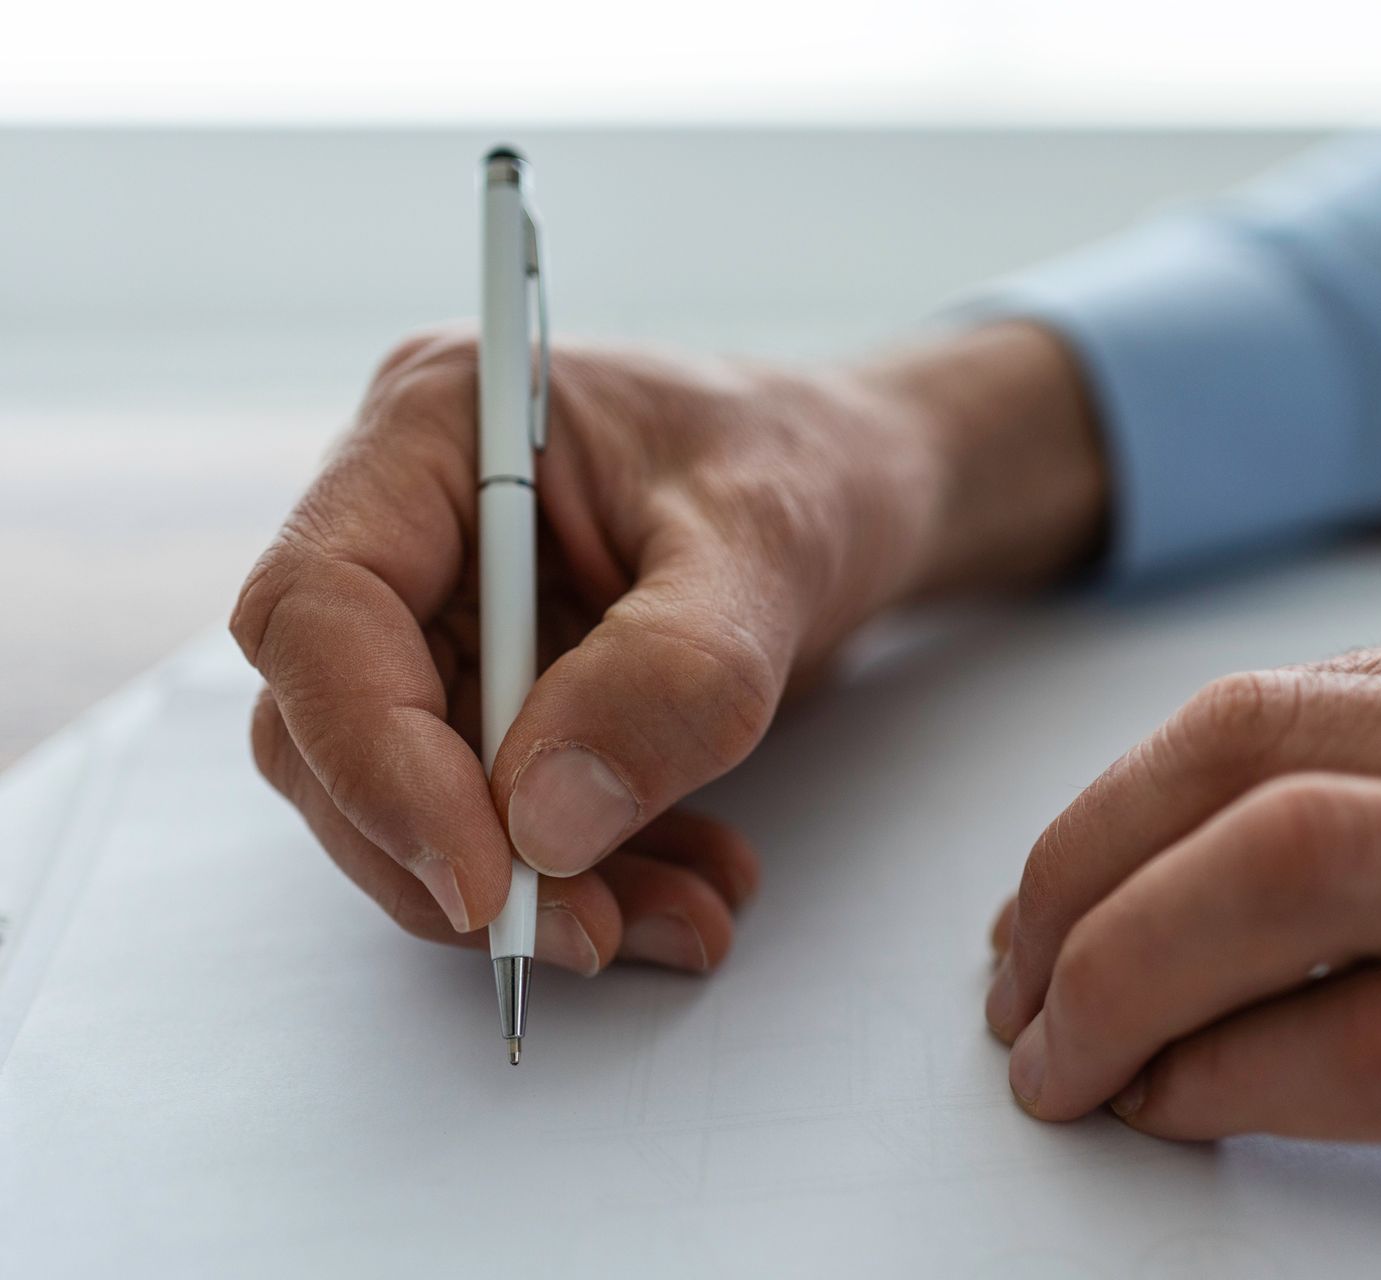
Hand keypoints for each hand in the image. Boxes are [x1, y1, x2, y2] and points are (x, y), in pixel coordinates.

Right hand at [233, 324, 1103, 973]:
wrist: (861, 490)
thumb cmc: (810, 464)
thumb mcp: (770, 545)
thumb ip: (673, 672)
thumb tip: (542, 823)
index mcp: (436, 429)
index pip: (317, 608)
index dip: (372, 755)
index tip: (484, 873)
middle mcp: (410, 527)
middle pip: (332, 729)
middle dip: (455, 856)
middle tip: (588, 930)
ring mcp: (443, 619)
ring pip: (415, 802)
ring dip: (537, 893)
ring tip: (683, 916)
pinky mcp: (494, 697)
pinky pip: (498, 822)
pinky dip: (588, 881)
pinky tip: (686, 888)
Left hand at [986, 590, 1380, 1277]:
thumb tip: (1287, 826)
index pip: (1277, 703)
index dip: (1126, 801)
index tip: (1061, 884)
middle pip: (1244, 761)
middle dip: (1079, 864)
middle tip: (1016, 968)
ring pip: (1286, 870)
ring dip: (1120, 962)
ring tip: (1055, 1048)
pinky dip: (1239, 1067)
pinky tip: (1175, 1104)